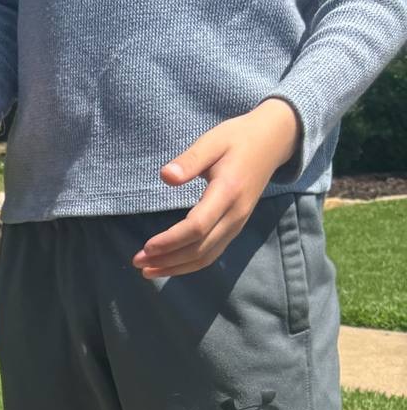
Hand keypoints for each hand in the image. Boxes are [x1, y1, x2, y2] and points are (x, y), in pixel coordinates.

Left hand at [133, 99, 301, 278]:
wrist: (273, 141)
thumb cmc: (238, 139)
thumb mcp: (213, 140)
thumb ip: (190, 160)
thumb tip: (166, 176)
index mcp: (228, 192)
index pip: (197, 226)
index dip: (171, 240)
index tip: (147, 246)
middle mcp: (235, 214)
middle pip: (199, 248)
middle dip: (167, 259)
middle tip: (137, 262)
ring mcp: (237, 224)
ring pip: (205, 256)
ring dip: (176, 267)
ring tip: (148, 270)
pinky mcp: (235, 228)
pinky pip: (212, 254)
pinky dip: (189, 264)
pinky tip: (170, 265)